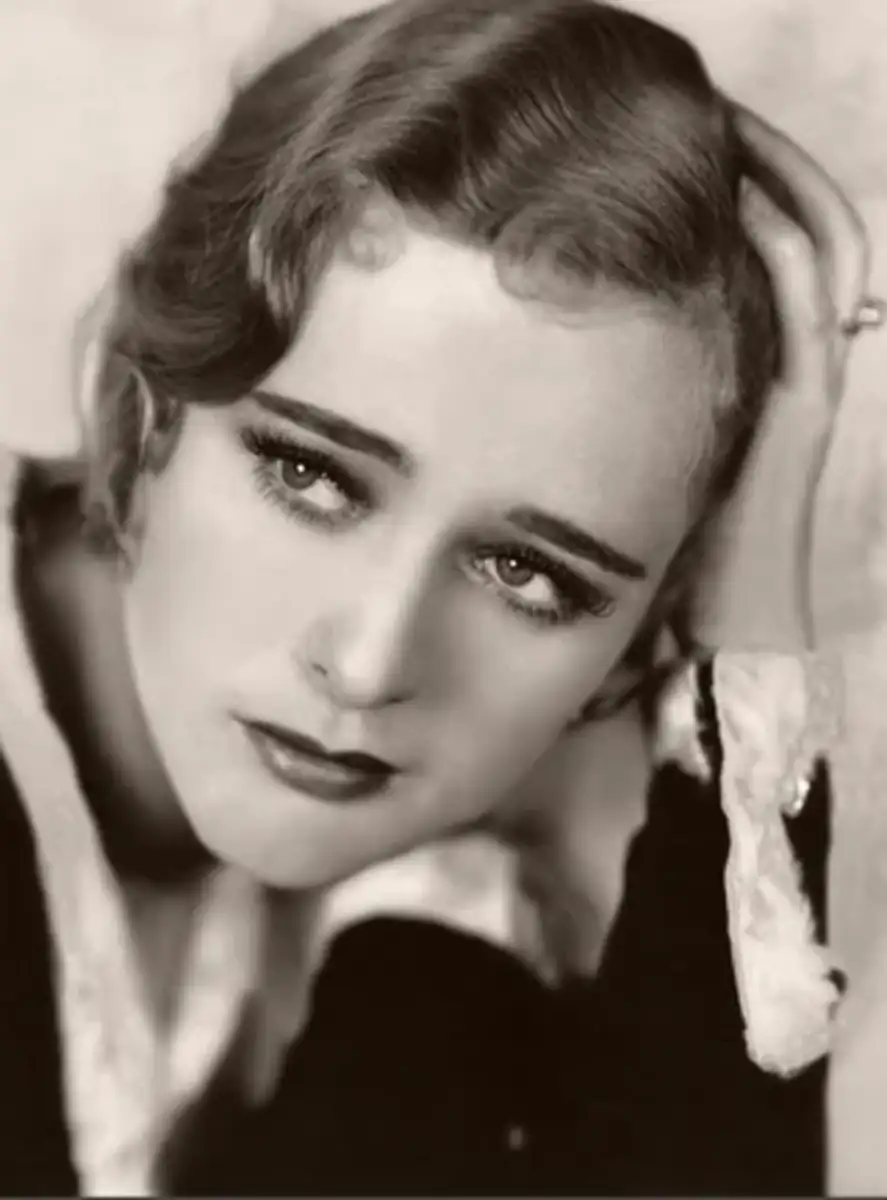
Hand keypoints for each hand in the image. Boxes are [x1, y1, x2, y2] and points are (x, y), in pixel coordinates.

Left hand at [691, 106, 871, 653]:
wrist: (728, 627)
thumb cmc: (679, 549)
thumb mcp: (662, 447)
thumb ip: (649, 392)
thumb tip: (577, 338)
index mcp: (762, 370)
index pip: (778, 248)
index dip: (748, 186)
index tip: (683, 149)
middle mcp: (794, 363)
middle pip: (807, 227)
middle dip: (766, 162)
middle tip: (711, 115)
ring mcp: (807, 379)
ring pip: (816, 246)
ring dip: (777, 178)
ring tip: (724, 129)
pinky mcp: (806, 403)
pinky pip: (807, 294)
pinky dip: (782, 234)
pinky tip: (737, 196)